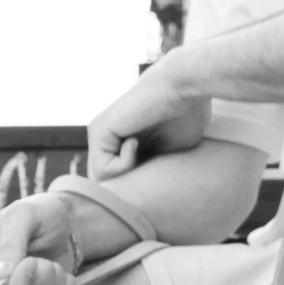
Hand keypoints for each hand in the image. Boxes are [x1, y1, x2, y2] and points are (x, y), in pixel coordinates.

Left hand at [88, 55, 211, 178]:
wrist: (184, 85)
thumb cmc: (186, 114)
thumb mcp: (167, 153)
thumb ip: (148, 171)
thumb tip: (136, 198)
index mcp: (123, 141)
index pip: (118, 180)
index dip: (135, 189)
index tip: (154, 177)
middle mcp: (108, 137)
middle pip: (107, 184)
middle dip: (128, 187)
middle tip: (150, 163)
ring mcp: (100, 133)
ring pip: (103, 180)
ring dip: (129, 173)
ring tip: (146, 149)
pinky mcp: (98, 130)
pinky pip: (103, 169)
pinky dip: (123, 165)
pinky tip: (136, 142)